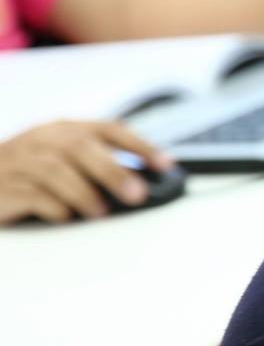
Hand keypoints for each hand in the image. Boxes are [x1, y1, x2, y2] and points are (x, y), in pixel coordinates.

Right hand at [0, 120, 171, 224]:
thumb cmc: (29, 170)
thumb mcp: (62, 156)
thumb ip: (97, 163)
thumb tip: (141, 182)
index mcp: (63, 129)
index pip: (109, 129)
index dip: (140, 146)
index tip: (165, 165)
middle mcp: (42, 139)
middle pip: (81, 147)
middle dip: (114, 172)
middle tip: (137, 195)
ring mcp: (19, 161)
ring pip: (54, 169)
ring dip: (84, 192)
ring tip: (102, 212)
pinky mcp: (3, 187)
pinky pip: (31, 194)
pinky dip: (53, 206)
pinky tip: (66, 216)